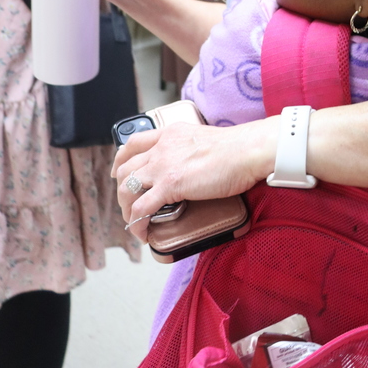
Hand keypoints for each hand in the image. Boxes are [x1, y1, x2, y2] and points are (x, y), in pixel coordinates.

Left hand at [112, 117, 277, 240]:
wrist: (247, 151)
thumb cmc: (236, 148)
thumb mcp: (202, 138)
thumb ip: (189, 148)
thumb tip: (191, 164)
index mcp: (170, 134)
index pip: (134, 142)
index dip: (121, 159)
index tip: (120, 171)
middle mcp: (162, 147)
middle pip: (126, 168)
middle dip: (121, 189)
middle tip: (128, 204)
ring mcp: (163, 165)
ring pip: (127, 188)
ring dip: (126, 208)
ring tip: (134, 221)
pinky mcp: (170, 185)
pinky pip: (141, 209)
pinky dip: (137, 224)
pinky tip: (142, 233)